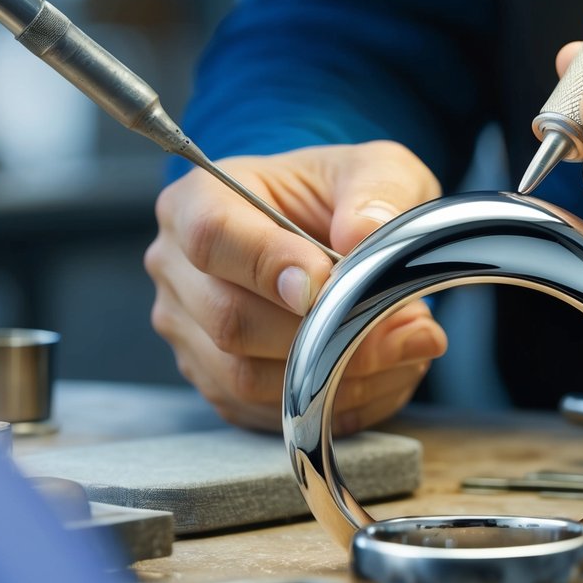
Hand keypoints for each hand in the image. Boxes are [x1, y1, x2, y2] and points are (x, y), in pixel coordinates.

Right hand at [145, 141, 445, 433]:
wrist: (333, 233)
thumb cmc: (341, 196)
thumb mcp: (375, 169)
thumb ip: (376, 191)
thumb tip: (364, 234)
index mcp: (198, 201)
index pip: (212, 237)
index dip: (268, 265)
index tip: (327, 281)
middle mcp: (178, 271)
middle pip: (229, 320)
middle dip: (322, 331)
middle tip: (399, 319)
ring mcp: (190, 334)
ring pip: (247, 377)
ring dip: (336, 372)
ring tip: (404, 345)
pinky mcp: (217, 384)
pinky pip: (267, 412)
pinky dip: (335, 402)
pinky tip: (384, 372)